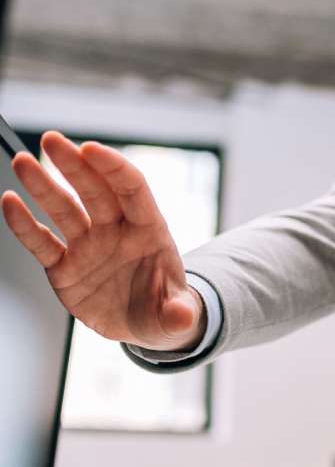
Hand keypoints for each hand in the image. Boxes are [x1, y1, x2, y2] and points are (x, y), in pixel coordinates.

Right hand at [1, 131, 204, 349]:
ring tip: (23, 161)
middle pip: (94, 191)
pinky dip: (25, 225)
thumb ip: (179, 314)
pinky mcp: (64, 267)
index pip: (132, 190)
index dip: (113, 168)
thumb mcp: (176, 316)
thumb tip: (184, 320)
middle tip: (52, 140)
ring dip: (43, 185)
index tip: (92, 149)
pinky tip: (9, 202)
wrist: (144, 326)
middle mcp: (115, 232)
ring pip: (64, 210)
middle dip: (74, 165)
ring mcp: (88, 247)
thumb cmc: (164, 309)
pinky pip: (42, 243)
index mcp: (149, 231)